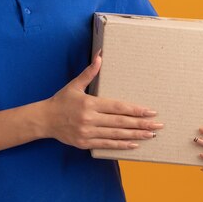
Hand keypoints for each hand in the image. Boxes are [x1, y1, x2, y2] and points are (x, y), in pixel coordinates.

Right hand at [43, 50, 163, 149]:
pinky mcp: (85, 143)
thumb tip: (100, 56)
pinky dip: (122, 145)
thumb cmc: (61, 100)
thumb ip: (89, 72)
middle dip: (141, 124)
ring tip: (151, 135)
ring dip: (135, 135)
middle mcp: (89, 119)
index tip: (150, 111)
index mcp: (89, 104)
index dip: (135, 110)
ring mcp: (87, 133)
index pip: (117, 107)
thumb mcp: (74, 85)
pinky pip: (107, 144)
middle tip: (158, 125)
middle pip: (120, 122)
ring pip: (116, 135)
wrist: (45, 120)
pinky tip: (134, 144)